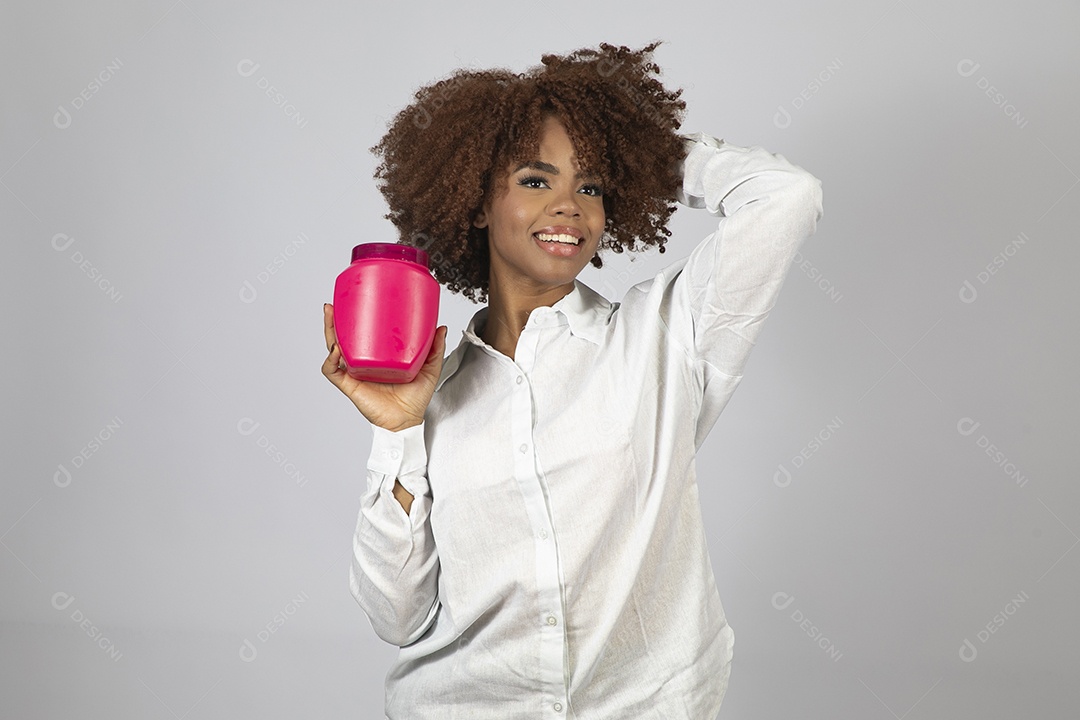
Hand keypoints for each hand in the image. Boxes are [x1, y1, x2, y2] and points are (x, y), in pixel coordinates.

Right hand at [321, 303, 447, 431]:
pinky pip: (333, 371)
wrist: (407, 421)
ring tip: (330, 315)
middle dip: (334, 321)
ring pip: (333, 350)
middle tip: (334, 305)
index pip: (362, 335)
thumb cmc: (415, 398)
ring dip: (328, 332)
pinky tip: (337, 349)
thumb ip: (435, 349)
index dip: (355, 320)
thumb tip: (441, 327)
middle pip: (342, 338)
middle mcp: (363, 363)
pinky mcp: (350, 385)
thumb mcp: (429, 369)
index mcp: (377, 357)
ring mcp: (355, 373)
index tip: (355, 303)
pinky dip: (331, 360)